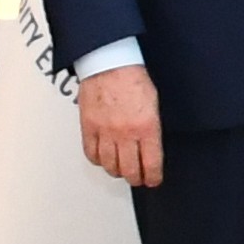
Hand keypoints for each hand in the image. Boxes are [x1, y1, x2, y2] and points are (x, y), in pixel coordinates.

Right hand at [78, 65, 163, 187]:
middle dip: (136, 178)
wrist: (110, 64)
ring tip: (122, 170)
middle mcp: (125, 133)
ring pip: (110, 166)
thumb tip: (152, 147)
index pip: (151, 163)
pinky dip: (98, 161)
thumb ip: (152, 128)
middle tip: (138, 178)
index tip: (153, 180)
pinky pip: (91, 154)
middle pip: (129, 170)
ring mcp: (105, 132)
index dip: (153, 177)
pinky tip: (104, 159)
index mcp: (147, 126)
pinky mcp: (88, 128)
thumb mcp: (154, 104)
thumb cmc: (134, 78)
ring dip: (117, 171)